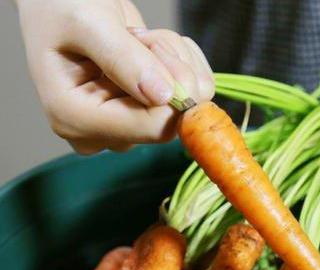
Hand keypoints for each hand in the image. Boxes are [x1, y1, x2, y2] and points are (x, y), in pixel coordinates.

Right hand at [16, 0, 213, 153]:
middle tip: (138, 36)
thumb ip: (123, 58)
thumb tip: (164, 96)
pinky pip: (188, 99)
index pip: (152, 127)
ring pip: (183, 107)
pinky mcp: (144, 115)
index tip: (152, 45)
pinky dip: (180, 65)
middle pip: (170, 118)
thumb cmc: (58, 8)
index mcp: (75, 119)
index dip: (171, 88)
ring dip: (173, 62)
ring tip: (138, 38)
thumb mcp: (86, 20)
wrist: (59, 3)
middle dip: (167, 69)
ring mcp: (127, 126)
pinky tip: (152, 48)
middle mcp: (103, 133)